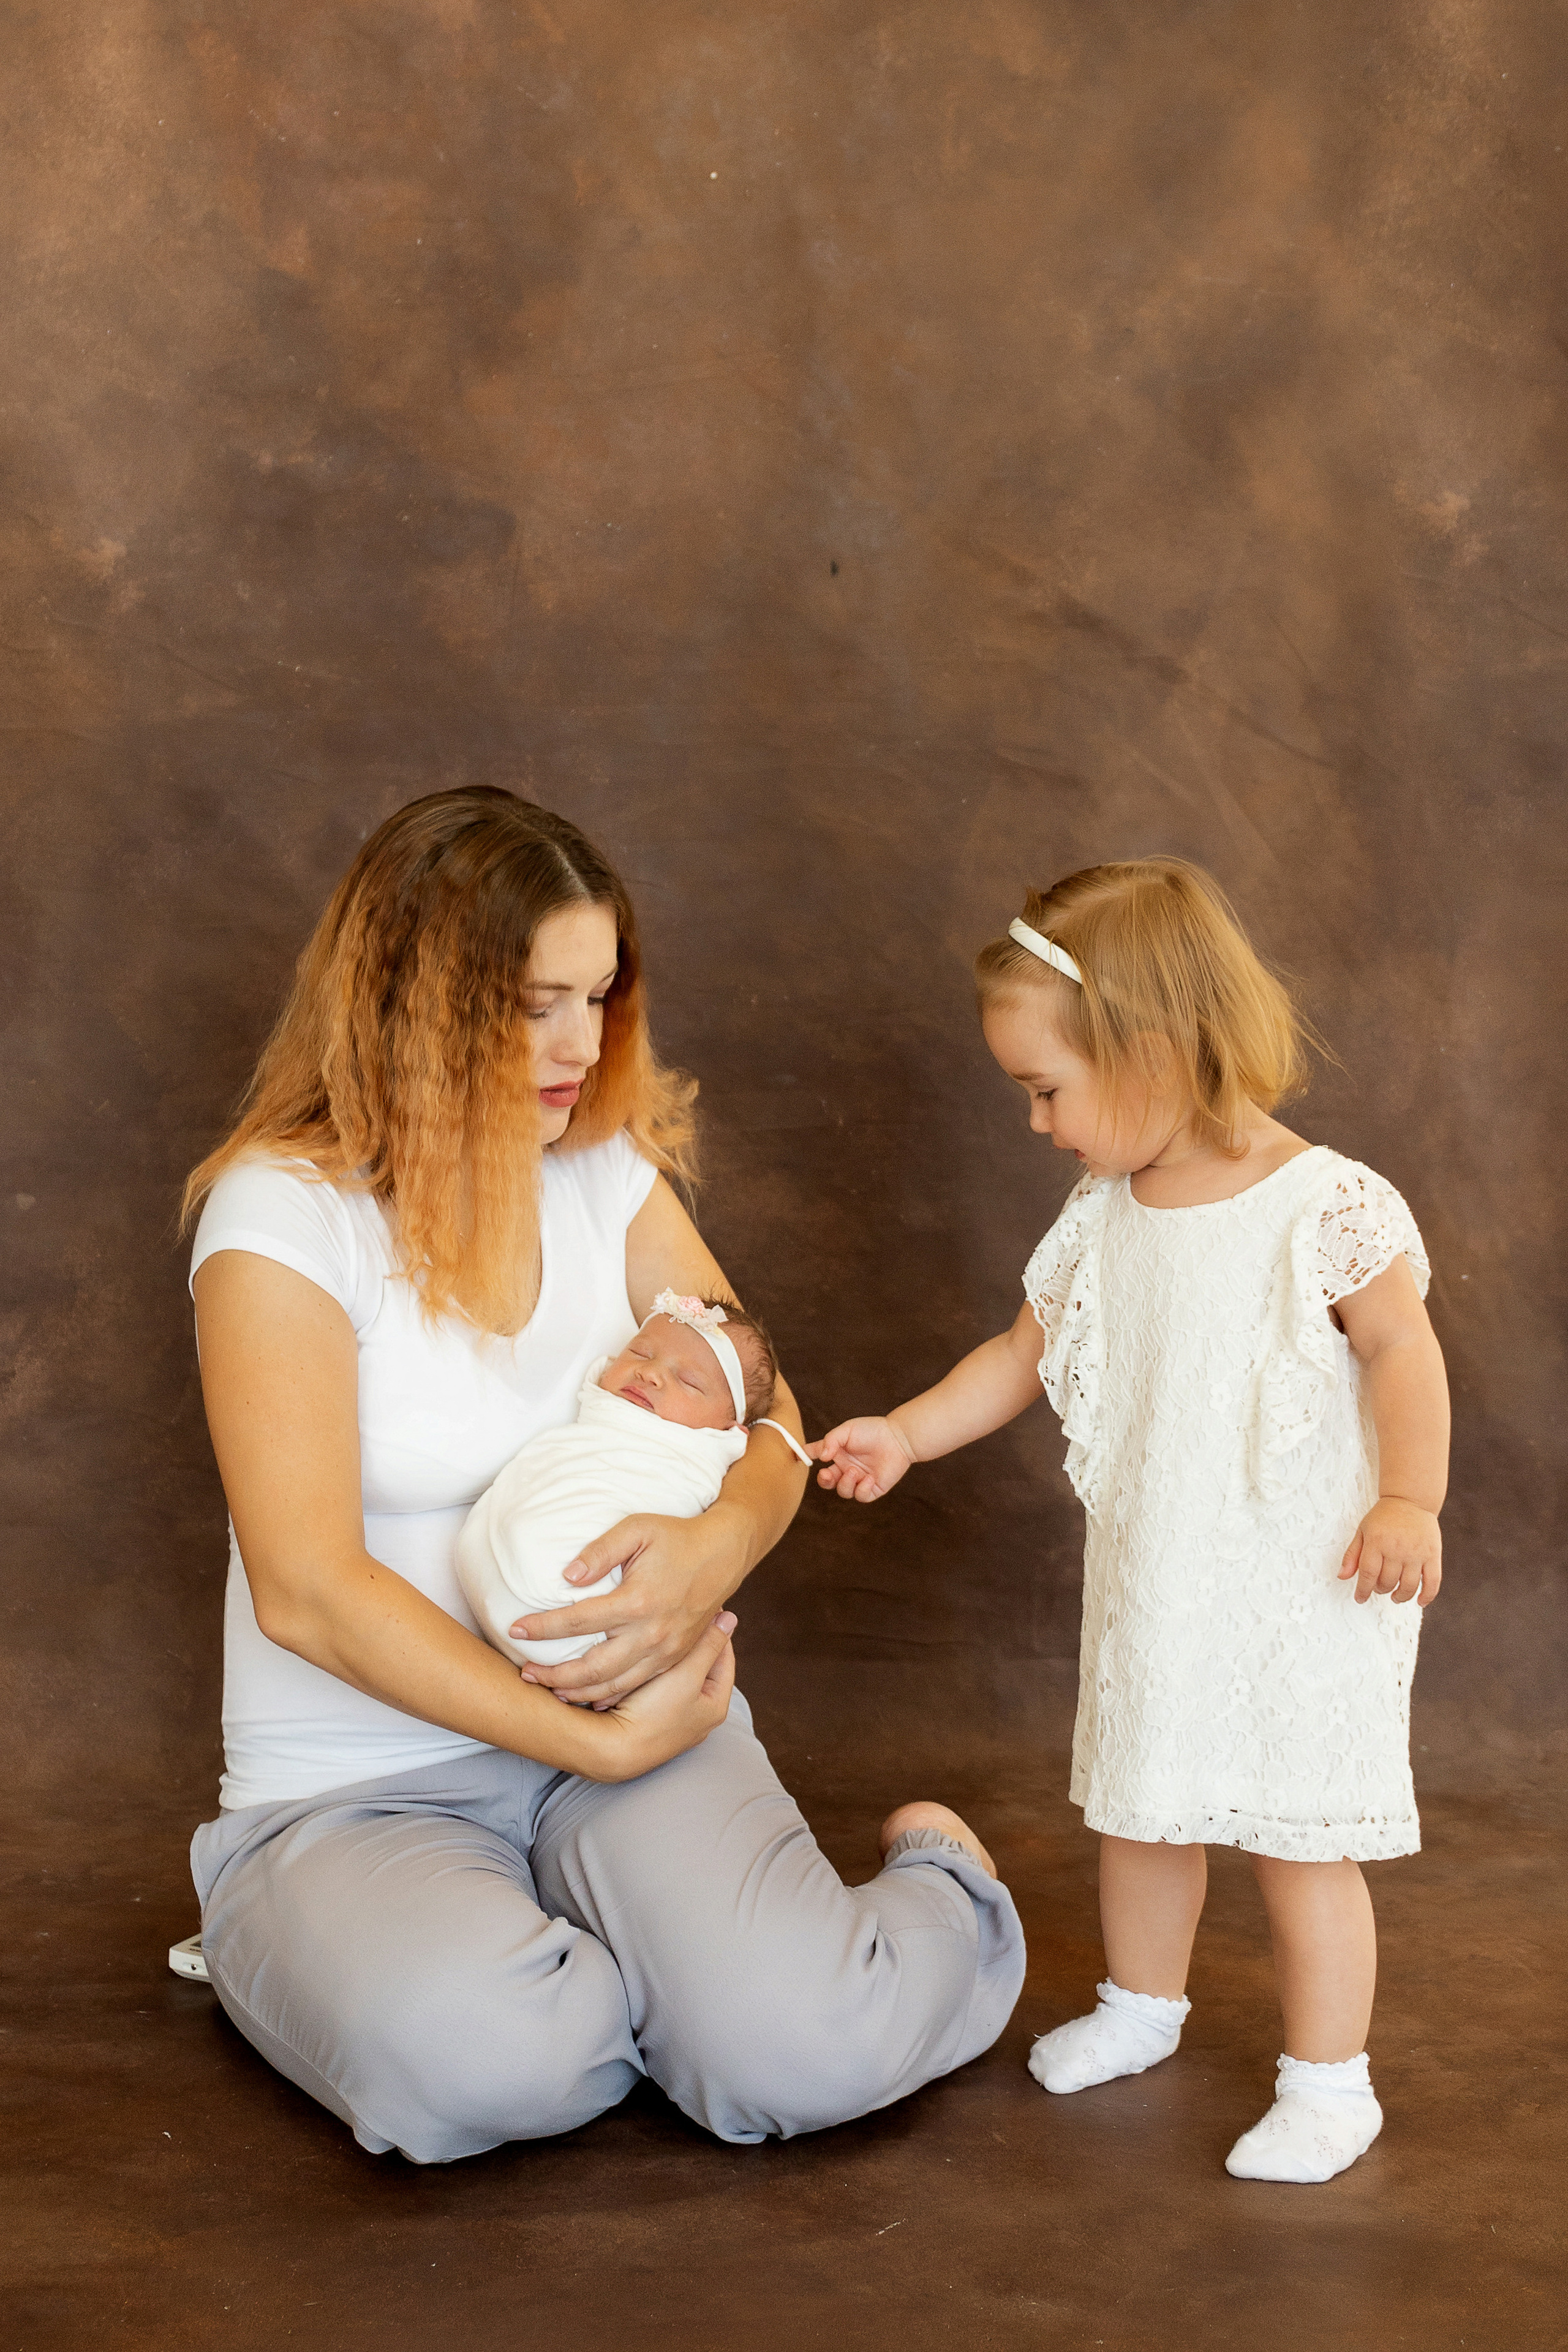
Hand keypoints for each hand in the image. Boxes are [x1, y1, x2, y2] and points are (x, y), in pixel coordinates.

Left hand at [510, 1505, 746, 1706]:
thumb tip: (568, 1576)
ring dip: (578, 1691)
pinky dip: (610, 1696)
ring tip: (549, 1689)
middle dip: (554, 1675)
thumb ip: (600, 1550)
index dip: (542, 1628)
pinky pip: (637, 1684)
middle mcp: (651, 1633)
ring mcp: (665, 1651)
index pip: (577, 1622)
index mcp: (637, 1602)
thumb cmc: (677, 1537)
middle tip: (525, 1674)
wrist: (725, 1553)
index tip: (515, 1629)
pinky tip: (589, 1698)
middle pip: (592, 1667)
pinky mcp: (674, 1657)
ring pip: (614, 1684)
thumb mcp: (637, 1529)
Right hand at [586, 1613, 737, 1781]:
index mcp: (716, 1706)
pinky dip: (650, 1670)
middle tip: (679, 1616)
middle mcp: (698, 1717)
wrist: (613, 1748)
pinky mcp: (649, 1720)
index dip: (714, 1629)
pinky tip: (639, 1656)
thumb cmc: (654, 1713)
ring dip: (667, 1655)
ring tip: (658, 1632)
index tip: (703, 1607)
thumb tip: (731, 1618)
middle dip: (689, 1642)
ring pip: (675, 1675)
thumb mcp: (688, 1673)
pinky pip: (655, 1686)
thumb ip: (708, 1645)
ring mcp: (673, 1720)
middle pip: (700, 1666)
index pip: (723, 1657)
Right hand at [809, 1415, 915, 1501]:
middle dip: (823, 1481)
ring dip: (845, 1483)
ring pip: (843, 1491)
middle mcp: (846, 1467)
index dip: (805, 1456)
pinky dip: (862, 1488)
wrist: (898, 1438)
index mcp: (838, 1453)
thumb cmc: (873, 1430)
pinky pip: (861, 1496)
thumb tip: (821, 1457)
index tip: (797, 1456)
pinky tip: (869, 1477)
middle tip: (827, 1474)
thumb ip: (831, 1441)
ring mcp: (859, 1479)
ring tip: (854, 1471)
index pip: (817, 1455)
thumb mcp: (847, 1430)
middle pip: (827, 1481)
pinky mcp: (872, 1488)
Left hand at [1339, 1498, 1442, 1606]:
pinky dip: (1427, 1596)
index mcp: (1377, 1541)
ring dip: (1400, 1596)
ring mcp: (1417, 1553)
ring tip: (1395, 1596)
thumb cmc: (1384, 1517)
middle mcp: (1397, 1548)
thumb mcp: (1363, 1531)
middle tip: (1379, 1588)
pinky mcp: (1433, 1555)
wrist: (1410, 1500)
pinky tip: (1420, 1601)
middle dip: (1380, 1590)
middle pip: (1387, 1582)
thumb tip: (1342, 1576)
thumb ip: (1352, 1554)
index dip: (1363, 1590)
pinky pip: (1433, 1581)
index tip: (1360, 1598)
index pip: (1368, 1574)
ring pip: (1408, 1586)